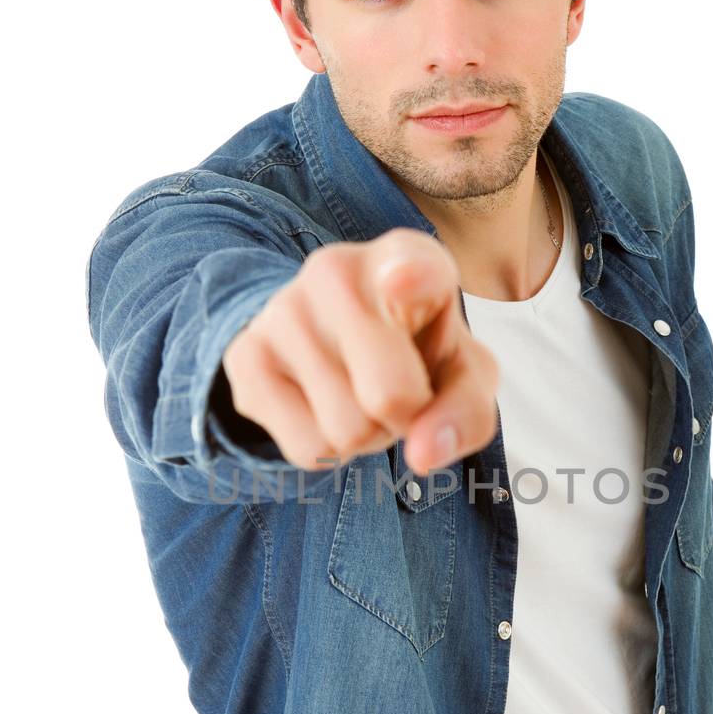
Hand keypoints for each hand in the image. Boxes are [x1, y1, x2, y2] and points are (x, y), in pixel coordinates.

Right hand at [221, 229, 499, 474]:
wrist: (336, 334)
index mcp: (409, 258)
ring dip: (366, 438)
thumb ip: (467, 411)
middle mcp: (337, 271)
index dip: (410, 278)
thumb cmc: (416, 350)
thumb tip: (422, 455)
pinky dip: (329, 452)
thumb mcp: (463, 374)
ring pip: (346, 432)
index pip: (411, 266)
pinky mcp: (245, 355)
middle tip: (399, 392)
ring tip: (360, 395)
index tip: (403, 281)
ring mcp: (282, 310)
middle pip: (390, 397)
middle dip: (405, 420)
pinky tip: (325, 407)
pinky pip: (307, 448)